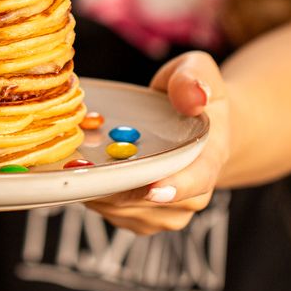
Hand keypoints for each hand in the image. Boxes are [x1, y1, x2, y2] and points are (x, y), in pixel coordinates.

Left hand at [85, 51, 230, 235]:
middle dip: (114, 183)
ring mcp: (166, 213)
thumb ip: (192, 79)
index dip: (175, 187)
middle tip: (79, 164)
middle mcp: (193, 195)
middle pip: (149, 199)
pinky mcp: (141, 219)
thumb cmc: (192, 97)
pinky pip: (110, 212)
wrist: (195, 129)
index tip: (153, 188)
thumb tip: (193, 97)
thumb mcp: (198, 71)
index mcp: (211, 158)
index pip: (198, 179)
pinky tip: (85, 169)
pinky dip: (92, 192)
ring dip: (97, 187)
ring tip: (79, 159)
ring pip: (123, 209)